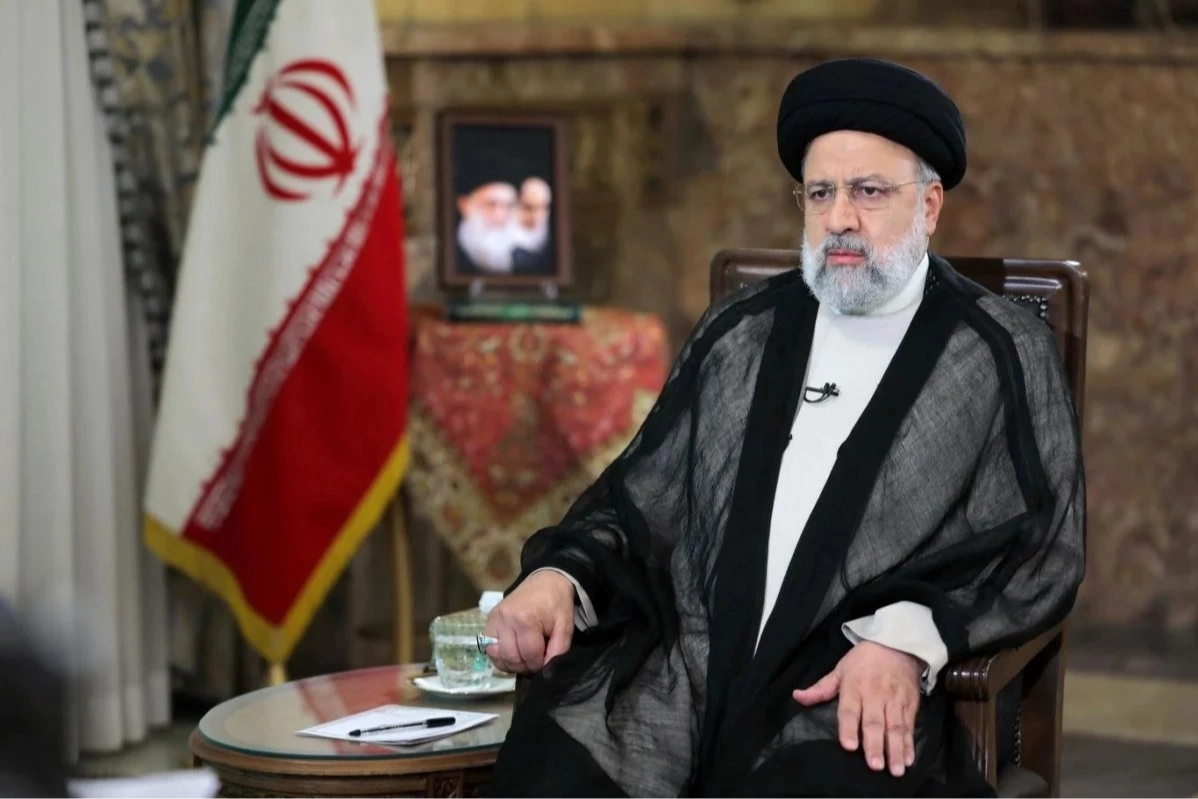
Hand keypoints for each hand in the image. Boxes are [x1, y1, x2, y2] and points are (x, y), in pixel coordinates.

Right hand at [482, 571, 575, 673]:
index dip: (539, 664)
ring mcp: (495, 619)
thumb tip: (546, 671)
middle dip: (525, 665)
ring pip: (496, 655)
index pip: (530, 655)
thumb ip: (558, 650)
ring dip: (511, 663)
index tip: (545, 661)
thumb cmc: (556, 603)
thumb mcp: (565, 626)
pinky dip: (499, 656)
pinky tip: (512, 653)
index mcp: (526, 619)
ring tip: (524, 659)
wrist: (545, 580)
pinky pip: (488, 648)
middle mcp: (506, 619)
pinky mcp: (489, 620)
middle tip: (535, 662)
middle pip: (511, 657)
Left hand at [792, 641, 923, 776]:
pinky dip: (910, 744)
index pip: (850, 710)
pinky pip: (909, 727)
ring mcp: (894, 701)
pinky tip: (908, 759)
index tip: (849, 746)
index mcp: (854, 687)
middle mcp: (875, 695)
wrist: (897, 645)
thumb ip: (820, 688)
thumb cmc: (864, 660)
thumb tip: (797, 697)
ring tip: (895, 770)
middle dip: (874, 745)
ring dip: (895, 749)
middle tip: (874, 765)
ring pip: (895, 728)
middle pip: (874, 722)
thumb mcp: (840, 669)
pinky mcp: (910, 705)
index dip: (849, 728)